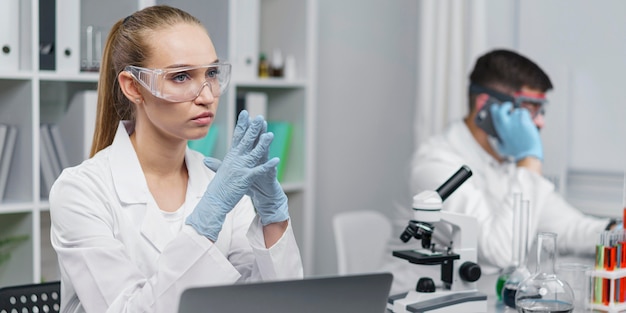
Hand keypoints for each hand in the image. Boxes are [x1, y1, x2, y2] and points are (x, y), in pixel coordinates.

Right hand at [186, 111, 276, 240]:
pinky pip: (259, 170)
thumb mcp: (218, 174)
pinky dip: (268, 165)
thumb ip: (215, 165)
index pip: (237, 137)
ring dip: (263, 144)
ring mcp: (240, 169)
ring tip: (270, 134)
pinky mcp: (245, 178)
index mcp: (230, 157)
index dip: (242, 125)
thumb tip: (207, 161)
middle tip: (259, 118)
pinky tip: (276, 160)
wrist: (213, 202)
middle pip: (246, 141)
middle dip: (253, 129)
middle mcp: (235, 160)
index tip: (245, 114)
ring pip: (254, 153)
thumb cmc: (217, 189)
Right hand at [490, 102, 542, 160]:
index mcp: (499, 128)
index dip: (496, 108)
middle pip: (504, 107)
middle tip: (509, 107)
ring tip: (521, 125)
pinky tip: (526, 124)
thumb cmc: (515, 152)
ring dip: (519, 116)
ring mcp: (515, 120)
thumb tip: (496, 136)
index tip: (498, 107)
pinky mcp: (524, 120)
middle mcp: (506, 122)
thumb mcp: (501, 147)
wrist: (527, 153)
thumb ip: (497, 140)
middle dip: (506, 105)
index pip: (494, 111)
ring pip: (517, 111)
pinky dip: (525, 116)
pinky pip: (524, 113)